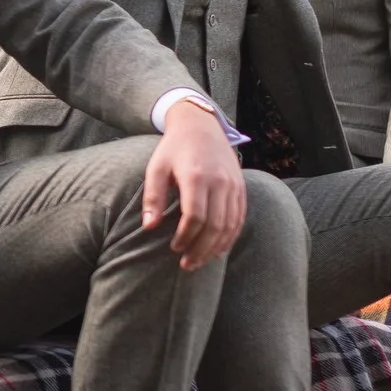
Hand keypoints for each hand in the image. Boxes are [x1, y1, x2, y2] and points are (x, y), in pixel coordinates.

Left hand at [142, 99, 245, 270]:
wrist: (201, 125)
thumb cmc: (173, 149)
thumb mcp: (156, 168)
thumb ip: (153, 198)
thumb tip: (148, 227)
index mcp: (197, 176)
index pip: (196, 216)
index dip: (186, 237)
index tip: (174, 248)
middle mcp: (220, 182)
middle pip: (215, 225)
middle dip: (201, 249)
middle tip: (187, 265)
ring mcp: (234, 185)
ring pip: (230, 225)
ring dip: (216, 248)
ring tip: (200, 261)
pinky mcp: (241, 188)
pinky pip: (239, 218)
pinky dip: (230, 237)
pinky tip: (218, 249)